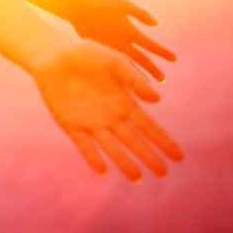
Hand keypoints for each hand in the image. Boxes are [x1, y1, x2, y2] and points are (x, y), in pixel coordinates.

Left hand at [31, 38, 184, 181]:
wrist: (53, 54)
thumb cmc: (86, 54)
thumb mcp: (115, 62)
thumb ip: (134, 79)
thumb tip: (157, 100)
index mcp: (124, 102)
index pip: (148, 126)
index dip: (163, 141)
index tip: (179, 156)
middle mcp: (110, 116)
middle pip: (133, 141)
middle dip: (149, 157)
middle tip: (164, 173)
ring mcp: (90, 122)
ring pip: (111, 147)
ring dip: (124, 162)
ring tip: (138, 178)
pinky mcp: (70, 124)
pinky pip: (84, 144)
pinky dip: (92, 157)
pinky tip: (103, 170)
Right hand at [68, 0, 176, 82]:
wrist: (77, 9)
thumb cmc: (101, 4)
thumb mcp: (124, 4)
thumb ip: (141, 14)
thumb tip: (155, 24)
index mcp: (129, 32)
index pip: (151, 46)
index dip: (164, 52)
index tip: (174, 58)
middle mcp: (121, 44)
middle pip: (141, 60)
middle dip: (153, 70)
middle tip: (163, 79)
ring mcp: (110, 49)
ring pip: (128, 65)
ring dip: (139, 74)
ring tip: (148, 83)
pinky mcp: (100, 51)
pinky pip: (115, 64)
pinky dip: (123, 71)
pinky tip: (126, 76)